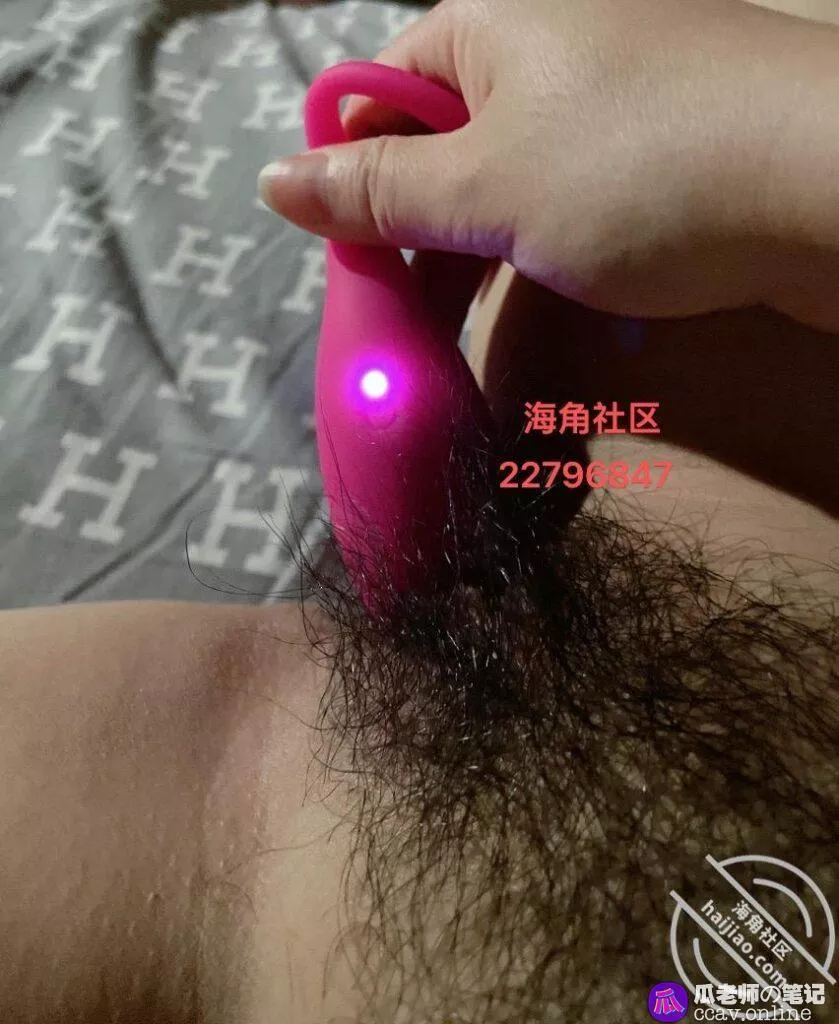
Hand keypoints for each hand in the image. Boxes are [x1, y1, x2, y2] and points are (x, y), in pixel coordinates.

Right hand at [257, 0, 820, 322]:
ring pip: (508, 186)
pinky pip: (571, 207)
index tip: (353, 259)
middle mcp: (549, 51)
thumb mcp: (486, 186)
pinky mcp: (661, 162)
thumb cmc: (640, 173)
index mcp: (493, 28)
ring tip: (458, 334)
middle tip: (402, 319)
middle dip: (418, 234)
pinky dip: (541, 261)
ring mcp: (611, 107)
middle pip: (444, 143)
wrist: (833, 194)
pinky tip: (534, 310)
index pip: (385, 90)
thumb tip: (272, 181)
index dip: (356, 173)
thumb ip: (380, 190)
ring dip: (477, 260)